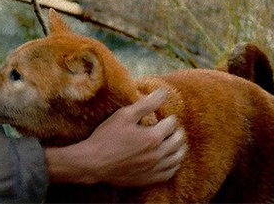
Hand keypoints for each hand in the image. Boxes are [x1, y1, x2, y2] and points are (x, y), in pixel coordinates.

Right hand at [45, 89, 186, 186]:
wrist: (94, 162)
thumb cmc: (107, 137)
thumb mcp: (124, 115)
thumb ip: (146, 104)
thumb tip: (162, 93)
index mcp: (153, 137)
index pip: (171, 125)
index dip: (170, 119)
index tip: (167, 117)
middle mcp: (158, 154)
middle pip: (178, 142)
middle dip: (178, 132)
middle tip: (174, 128)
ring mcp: (154, 169)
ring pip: (177, 159)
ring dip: (179, 149)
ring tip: (176, 143)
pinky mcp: (149, 179)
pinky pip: (169, 173)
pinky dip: (173, 165)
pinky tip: (170, 160)